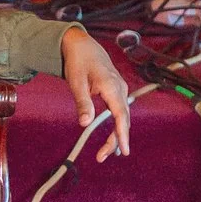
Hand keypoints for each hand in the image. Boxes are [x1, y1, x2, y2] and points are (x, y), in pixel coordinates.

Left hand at [60, 26, 131, 160]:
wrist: (81, 44)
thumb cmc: (78, 61)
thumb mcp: (76, 82)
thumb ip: (82, 103)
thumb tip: (85, 124)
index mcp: (111, 86)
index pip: (120, 115)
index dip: (122, 134)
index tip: (124, 151)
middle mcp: (119, 88)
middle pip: (123, 119)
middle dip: (116, 140)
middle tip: (102, 157)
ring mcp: (120, 88)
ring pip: (123, 116)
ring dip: (117, 134)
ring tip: (108, 152)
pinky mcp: (117, 90)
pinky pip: (121, 110)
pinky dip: (118, 124)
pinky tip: (114, 135)